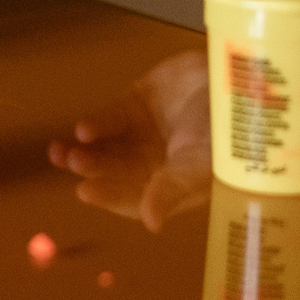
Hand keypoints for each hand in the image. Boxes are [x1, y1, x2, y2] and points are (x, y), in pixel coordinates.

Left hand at [46, 50, 213, 229]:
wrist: (237, 75)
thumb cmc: (227, 126)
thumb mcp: (202, 161)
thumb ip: (173, 188)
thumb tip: (150, 224)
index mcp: (171, 185)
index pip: (133, 198)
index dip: (109, 196)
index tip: (85, 191)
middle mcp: (153, 163)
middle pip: (113, 173)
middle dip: (92, 170)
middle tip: (74, 162)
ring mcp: (142, 133)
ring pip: (104, 148)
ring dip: (82, 152)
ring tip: (62, 153)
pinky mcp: (136, 104)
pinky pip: (109, 120)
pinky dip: (96, 125)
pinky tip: (84, 129)